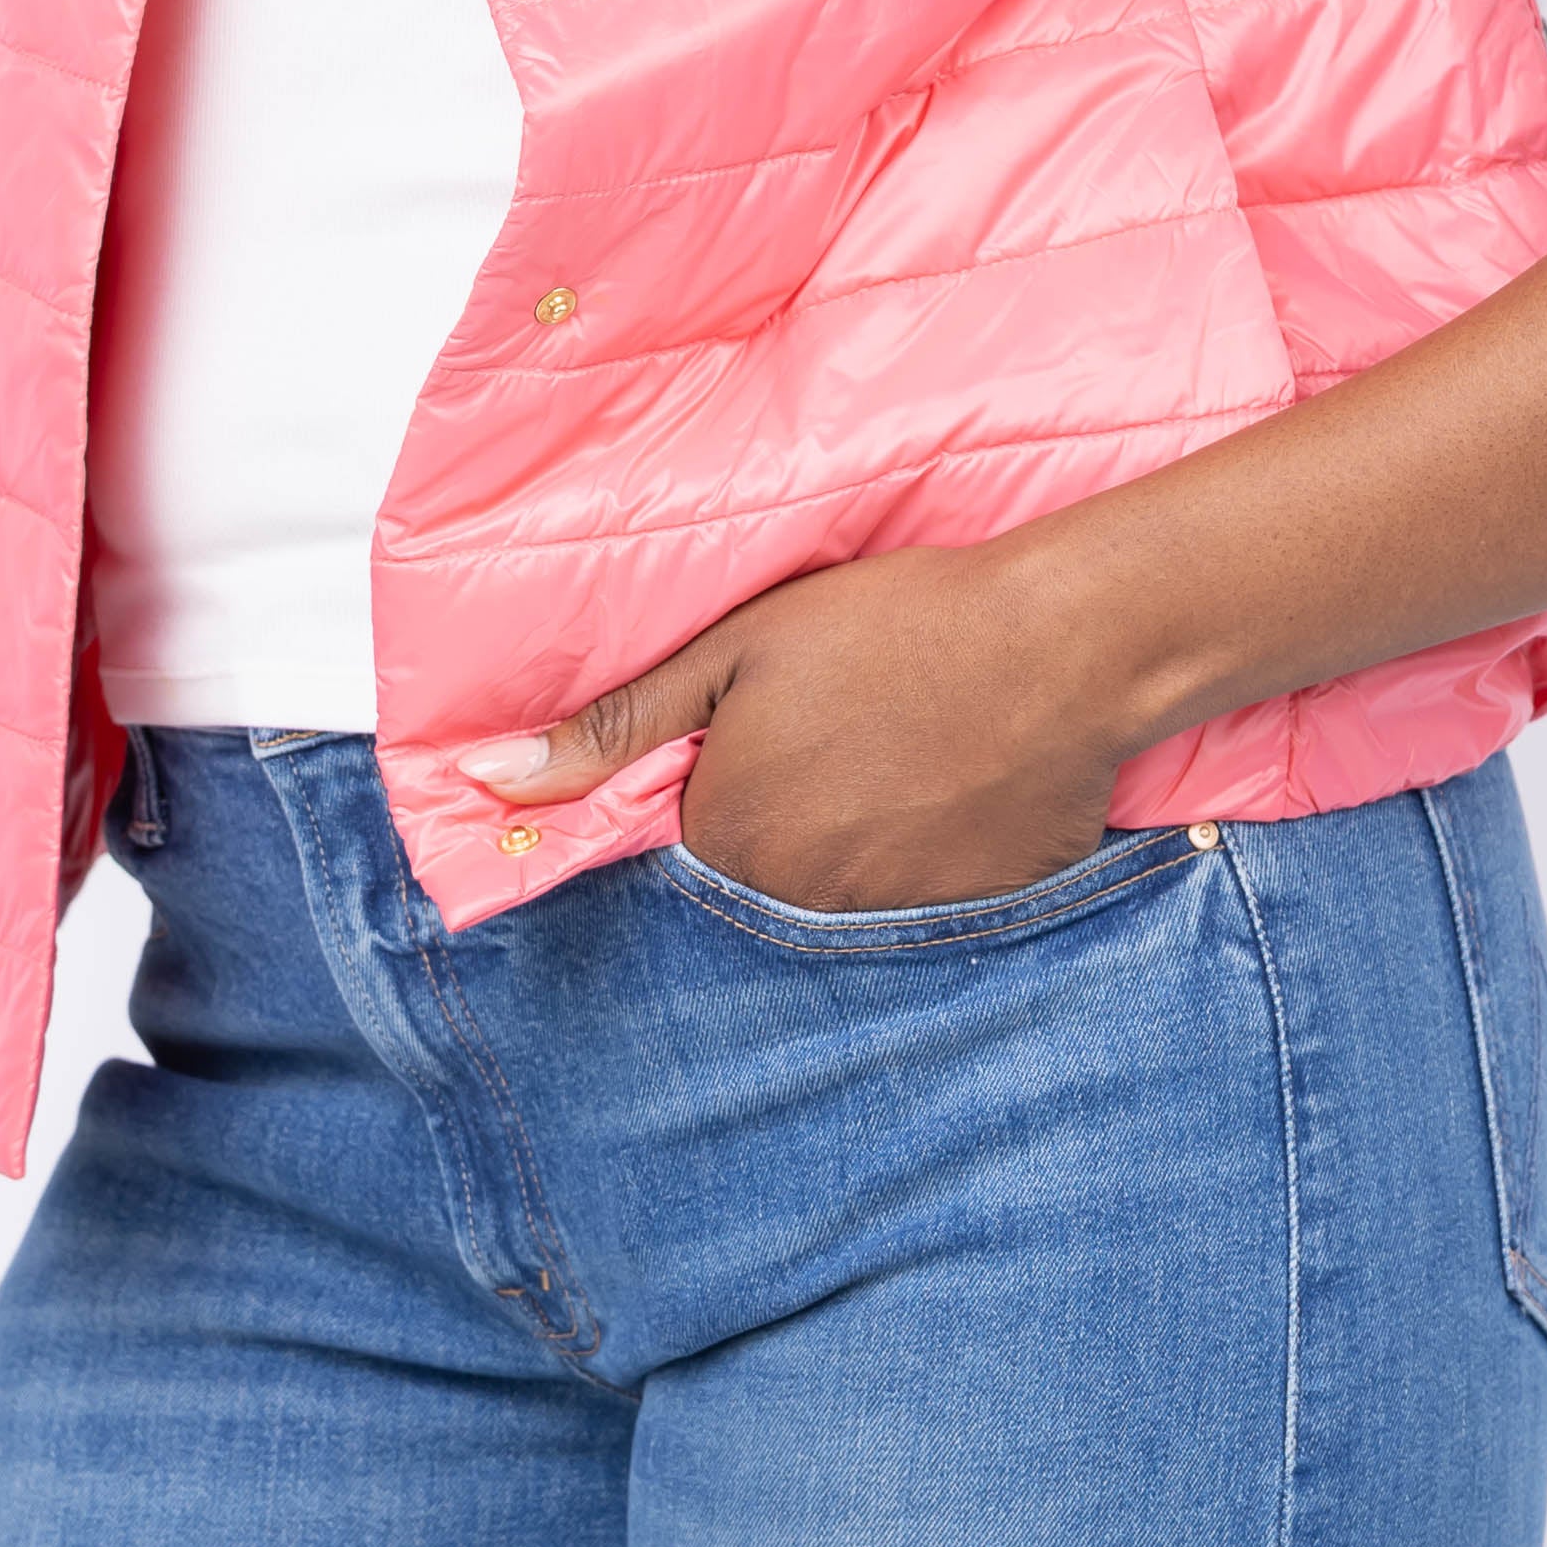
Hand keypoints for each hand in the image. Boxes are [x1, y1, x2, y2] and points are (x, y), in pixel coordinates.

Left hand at [458, 534, 1147, 912]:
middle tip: (853, 727)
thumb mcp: (733, 651)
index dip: (727, 774)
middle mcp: (802, 903)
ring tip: (910, 745)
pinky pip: (929, 895)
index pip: (691, 836)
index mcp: (732, 838)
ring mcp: (892, 920)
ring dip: (863, 833)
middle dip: (794, 808)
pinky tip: (961, 778)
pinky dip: (937, 847)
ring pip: (845, 886)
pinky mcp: (974, 916)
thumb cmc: (889, 626)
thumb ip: (612, 729)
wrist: (1057, 643)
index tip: (774, 729)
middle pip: (766, 870)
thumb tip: (489, 782)